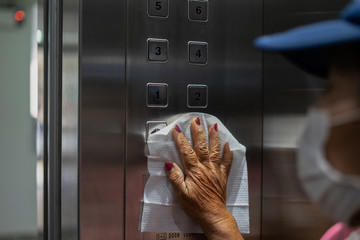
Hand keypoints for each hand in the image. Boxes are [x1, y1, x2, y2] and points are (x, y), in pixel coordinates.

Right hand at [165, 117, 243, 239]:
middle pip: (202, 146)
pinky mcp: (222, 176)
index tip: (177, 129)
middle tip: (196, 120)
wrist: (213, 215)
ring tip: (213, 126)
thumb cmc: (196, 206)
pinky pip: (227, 162)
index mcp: (194, 171)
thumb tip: (169, 164)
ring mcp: (216, 170)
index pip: (186, 151)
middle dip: (198, 132)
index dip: (181, 139)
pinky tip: (228, 145)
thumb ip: (175, 178)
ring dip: (214, 137)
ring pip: (215, 150)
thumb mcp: (181, 194)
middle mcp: (206, 167)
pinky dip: (228, 152)